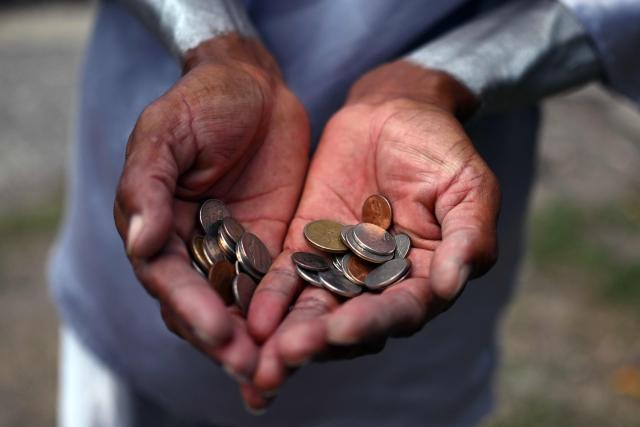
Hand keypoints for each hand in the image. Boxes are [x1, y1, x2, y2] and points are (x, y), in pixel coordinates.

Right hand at [113, 35, 308, 381]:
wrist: (255, 87)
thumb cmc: (202, 103)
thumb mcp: (167, 132)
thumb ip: (147, 184)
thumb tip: (138, 242)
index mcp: (159, 228)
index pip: (168, 280)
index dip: (191, 307)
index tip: (219, 331)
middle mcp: (194, 250)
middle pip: (205, 307)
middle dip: (226, 341)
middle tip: (252, 370)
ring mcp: (236, 251)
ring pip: (243, 308)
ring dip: (258, 343)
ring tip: (277, 374)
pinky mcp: (276, 246)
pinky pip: (281, 287)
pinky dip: (290, 316)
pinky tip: (309, 338)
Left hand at [243, 61, 499, 407]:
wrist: (393, 113)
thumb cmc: (440, 150)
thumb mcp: (468, 186)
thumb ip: (468, 235)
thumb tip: (452, 284)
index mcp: (424, 279)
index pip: (400, 310)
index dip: (372, 322)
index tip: (342, 330)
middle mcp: (379, 285)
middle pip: (350, 322)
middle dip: (319, 341)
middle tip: (288, 356)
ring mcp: (339, 268)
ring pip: (314, 309)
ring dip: (289, 333)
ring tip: (264, 355)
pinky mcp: (305, 247)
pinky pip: (286, 276)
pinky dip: (271, 297)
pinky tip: (253, 316)